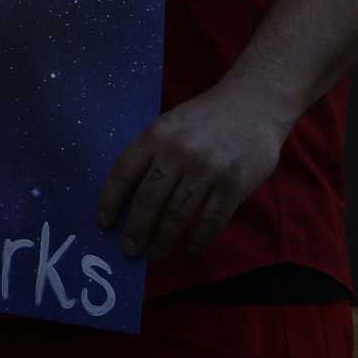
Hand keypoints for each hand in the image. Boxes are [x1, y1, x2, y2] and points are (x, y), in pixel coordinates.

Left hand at [96, 81, 287, 259]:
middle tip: (129, 250)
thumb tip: (128, 197)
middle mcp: (178, 153)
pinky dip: (198, 240)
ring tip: (155, 254)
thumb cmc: (205, 117)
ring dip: (163, 240)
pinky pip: (211, 220)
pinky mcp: (234, 185)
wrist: (254, 103)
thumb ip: (150, 153)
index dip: (109, 201)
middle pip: (148, 200)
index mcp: (156, 136)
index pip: (123, 173)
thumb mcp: (168, 124)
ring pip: (177, 215)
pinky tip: (190, 249)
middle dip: (135, 230)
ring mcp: (208, 170)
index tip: (103, 223)